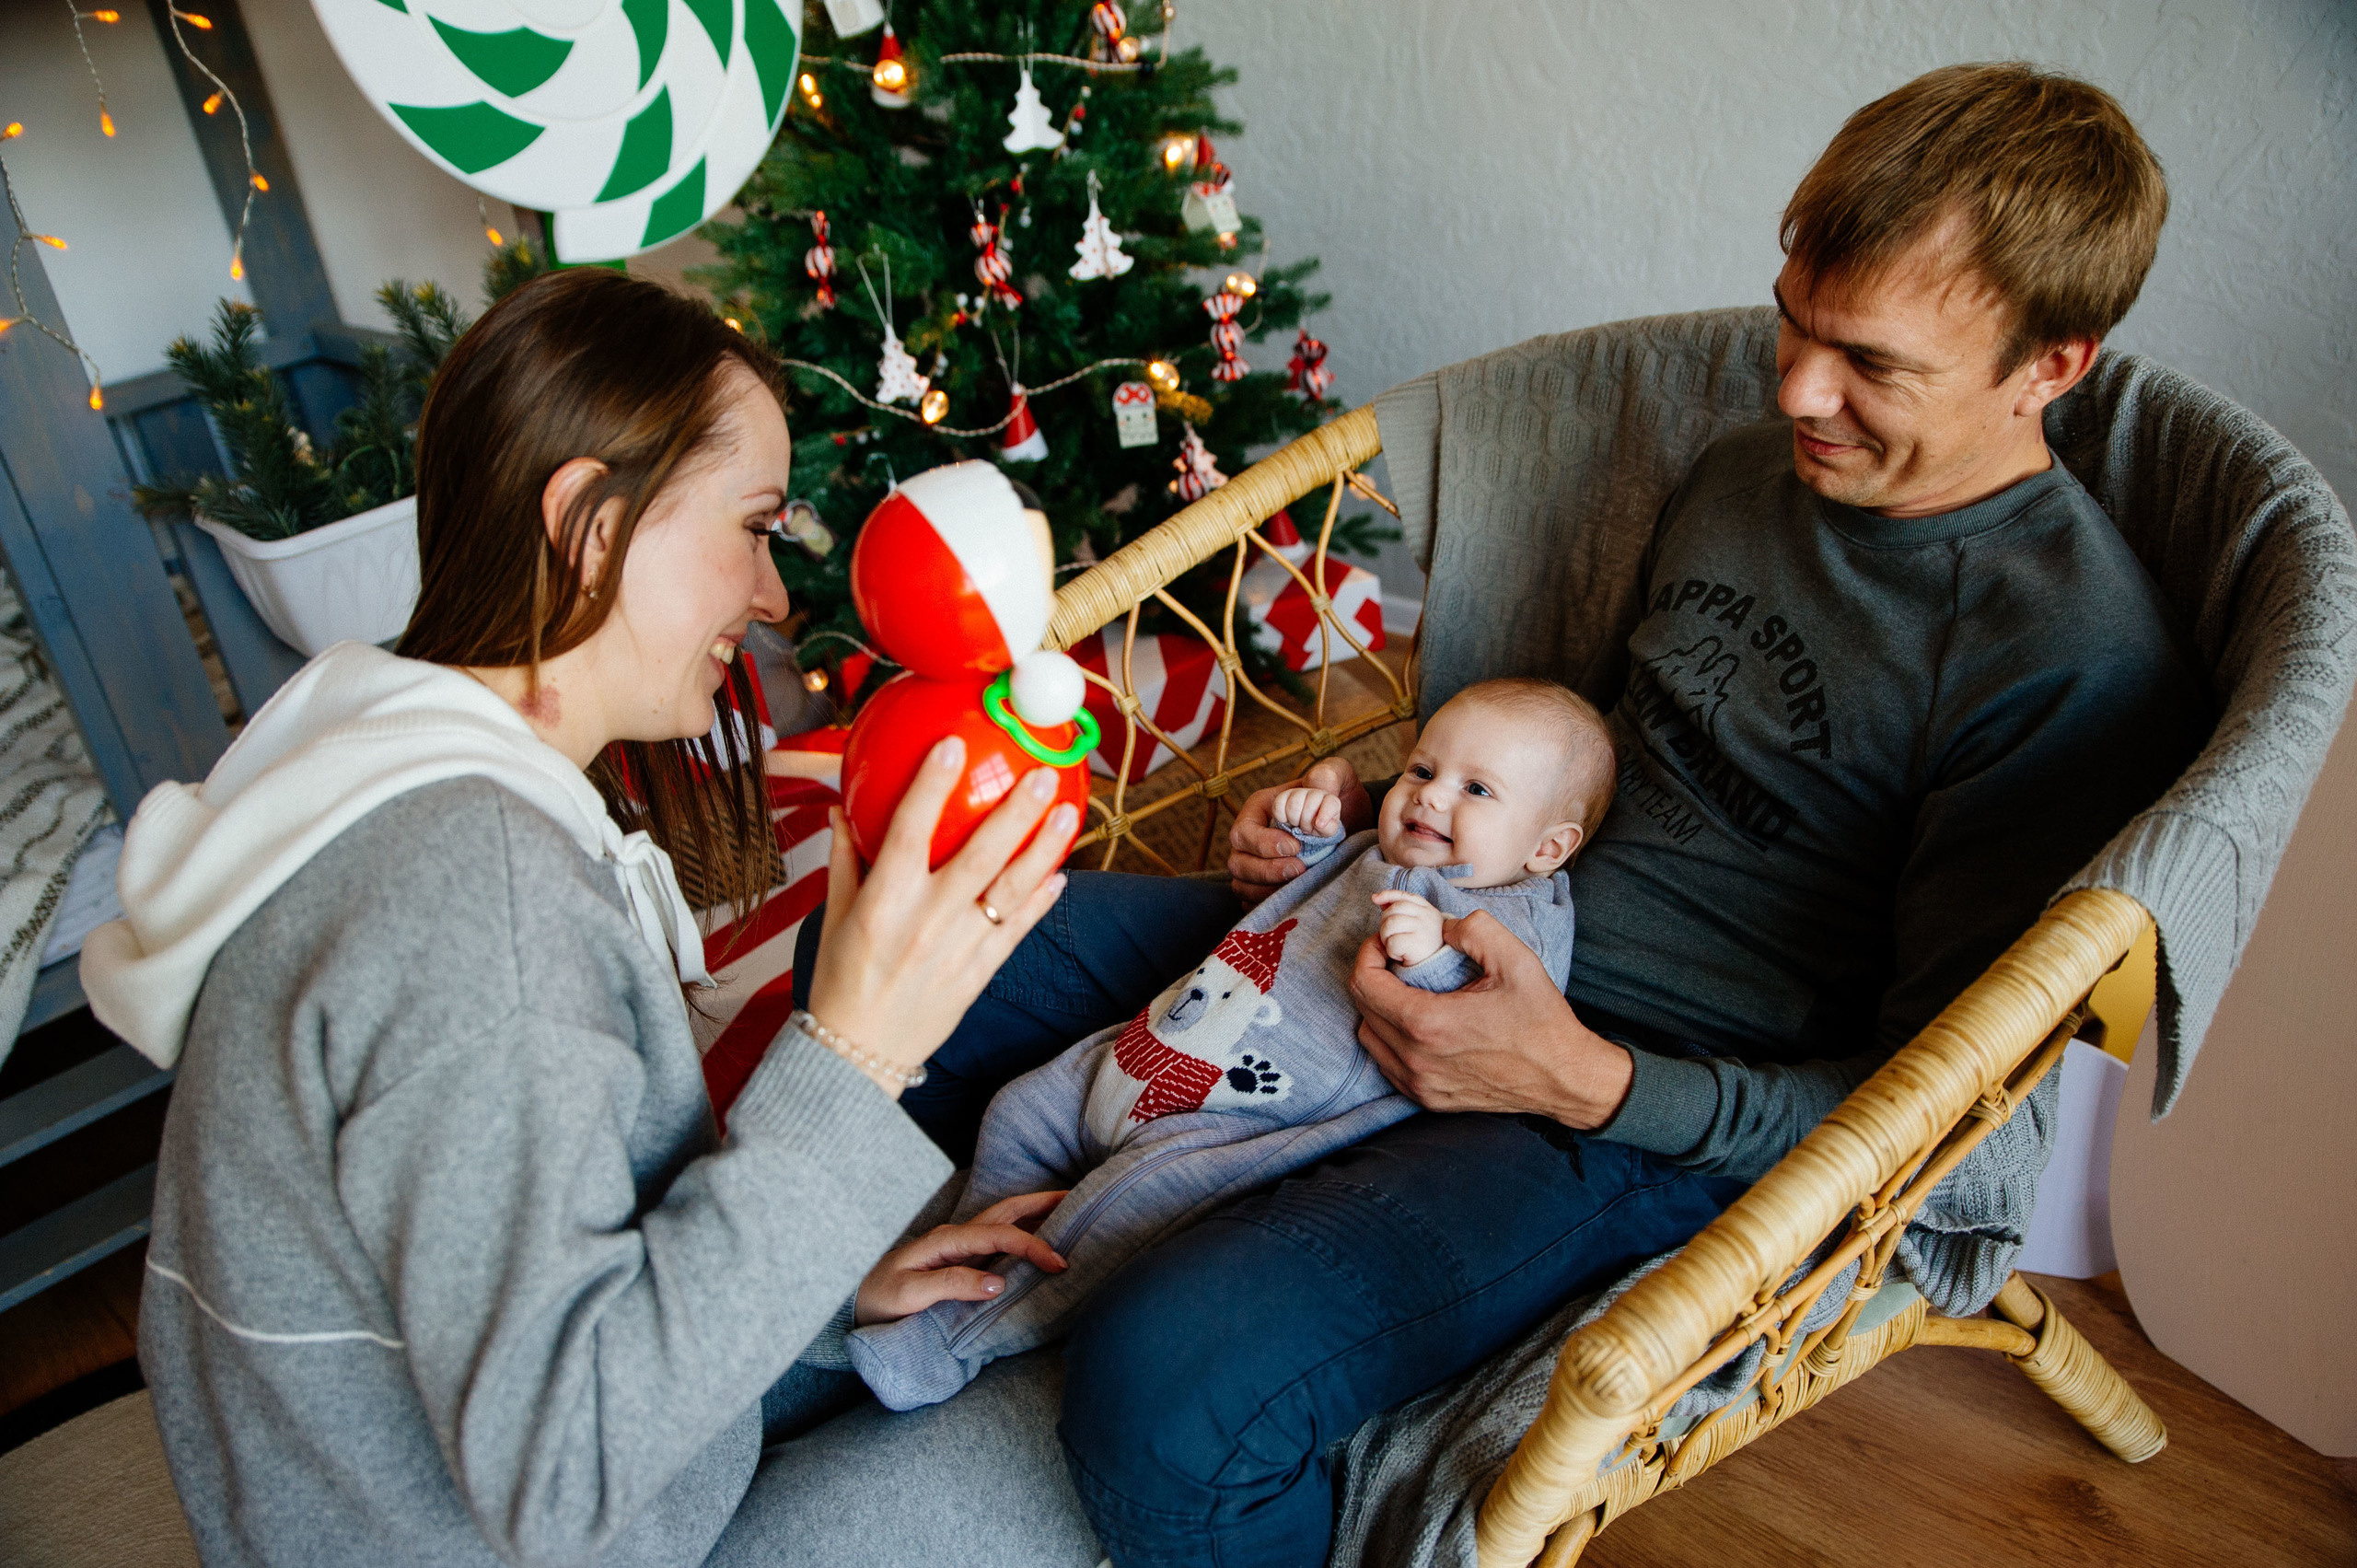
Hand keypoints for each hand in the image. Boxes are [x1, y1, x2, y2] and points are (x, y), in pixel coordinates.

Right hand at [804, 737, 1079, 1094]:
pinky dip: (1040, 901)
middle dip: (1015, 813)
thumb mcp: (835, 914)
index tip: (952, 745)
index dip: (931, 786)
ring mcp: (959, 948)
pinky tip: (1061, 873)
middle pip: (979, 857)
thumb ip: (846, 857)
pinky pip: (1016, 929)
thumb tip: (845, 808)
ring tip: (1069, 814)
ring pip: (1010, 891)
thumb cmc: (841, 980)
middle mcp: (926, 921)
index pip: (908, 831)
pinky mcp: (980, 972)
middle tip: (1042, 775)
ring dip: (1044, 850)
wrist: (857, 1054)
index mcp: (884, 901)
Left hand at [853, 1190, 1068, 1325]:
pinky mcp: (958, 1258)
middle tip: (1078, 1200)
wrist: (853, 1304)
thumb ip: (952, 1284)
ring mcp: (957, 1245)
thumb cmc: (878, 1299)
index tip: (1058, 1264)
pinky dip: (1022, 1228)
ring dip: (1035, 1212)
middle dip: (1042, 1204)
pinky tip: (1037, 1235)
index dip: (1031, 1246)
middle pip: (1006, 1211)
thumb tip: (998, 1281)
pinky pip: (997, 1237)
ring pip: (1003, 1219)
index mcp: (946, 1240)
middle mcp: (955, 1236)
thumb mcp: (909, 1295)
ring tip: (1067, 1209)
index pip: (999, 1235)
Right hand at [1228, 757, 1369, 905]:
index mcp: (1259, 809)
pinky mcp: (1265, 885)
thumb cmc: (1337, 796)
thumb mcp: (1338, 776)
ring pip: (1241, 884)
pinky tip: (1294, 900)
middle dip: (1266, 871)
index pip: (1244, 831)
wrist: (1352, 822)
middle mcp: (1251, 837)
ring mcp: (1255, 863)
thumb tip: (1317, 809)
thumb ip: (1328, 777)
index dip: (1265, 844)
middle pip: (1238, 862)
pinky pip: (1252, 902)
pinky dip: (1269, 905)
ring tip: (1299, 885)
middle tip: (1300, 869)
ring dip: (1267, 891)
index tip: (1297, 847)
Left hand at [1346, 910, 1635, 1126]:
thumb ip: (1474, 929)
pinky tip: (1417, 1024)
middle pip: (1362, 1010)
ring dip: (1378, 1010)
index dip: (1368, 953)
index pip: (1364, 984)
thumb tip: (1442, 926)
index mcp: (1428, 1023)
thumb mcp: (1515, 960)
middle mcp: (1416, 1059)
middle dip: (1372, 976)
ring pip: (1370, 1039)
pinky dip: (1390, 1040)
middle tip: (1397, 960)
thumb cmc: (1541, 1021)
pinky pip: (1388, 1065)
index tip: (1386, 942)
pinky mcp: (1429, 1100)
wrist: (1563, 1078)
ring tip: (1406, 992)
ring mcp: (1420, 1084)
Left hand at [1370, 889, 1444, 966]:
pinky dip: (1392, 951)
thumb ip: (1397, 910)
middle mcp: (1428, 916)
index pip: (1404, 896)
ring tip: (1395, 946)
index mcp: (1428, 910)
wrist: (1437, 969)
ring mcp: (1424, 928)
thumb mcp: (1413, 924)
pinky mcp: (1419, 944)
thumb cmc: (1421, 946)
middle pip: (1393, 910)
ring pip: (1390, 924)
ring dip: (1386, 938)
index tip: (1375, 899)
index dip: (1387, 895)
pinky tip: (1401, 955)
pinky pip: (1393, 942)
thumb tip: (1376, 898)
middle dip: (1384, 924)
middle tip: (1391, 938)